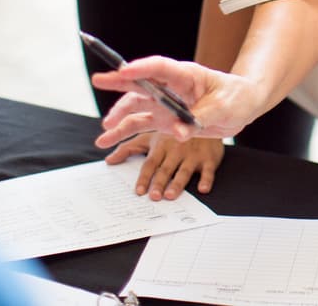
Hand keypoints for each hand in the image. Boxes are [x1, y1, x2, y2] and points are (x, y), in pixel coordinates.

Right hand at [91, 55, 263, 148]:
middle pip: (142, 82)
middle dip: (119, 80)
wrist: (243, 106)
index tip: (126, 70)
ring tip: (105, 126)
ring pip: (136, 105)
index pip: (161, 68)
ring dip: (119, 113)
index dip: (143, 68)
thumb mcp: (225, 107)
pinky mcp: (165, 120)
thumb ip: (200, 118)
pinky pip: (140, 124)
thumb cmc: (237, 98)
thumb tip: (178, 133)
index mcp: (186, 76)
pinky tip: (107, 139)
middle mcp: (171, 87)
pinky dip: (123, 131)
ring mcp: (166, 103)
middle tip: (99, 79)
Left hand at [105, 133, 224, 200]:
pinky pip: (208, 170)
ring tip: (171, 195)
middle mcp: (176, 150)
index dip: (144, 177)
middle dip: (159, 182)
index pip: (150, 163)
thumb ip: (129, 148)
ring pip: (184, 170)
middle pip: (166, 169)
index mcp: (161, 146)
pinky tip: (203, 188)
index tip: (139, 191)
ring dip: (178, 183)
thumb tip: (109, 160)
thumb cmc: (171, 133)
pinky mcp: (209, 157)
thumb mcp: (149, 136)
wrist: (202, 120)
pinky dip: (206, 179)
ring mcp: (193, 154)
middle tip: (154, 196)